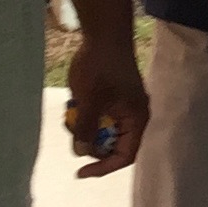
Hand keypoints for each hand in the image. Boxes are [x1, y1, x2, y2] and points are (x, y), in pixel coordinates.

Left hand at [63, 32, 148, 176]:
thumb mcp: (89, 101)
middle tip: (72, 133)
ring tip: (71, 113)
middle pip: (114, 145)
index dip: (104, 167)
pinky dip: (86, 115)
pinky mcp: (113, 97)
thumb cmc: (100, 67)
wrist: (104, 34)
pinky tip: (74, 101)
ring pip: (104, 131)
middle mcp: (133, 116)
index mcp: (137, 119)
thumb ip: (86, 129)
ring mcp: (123, 106)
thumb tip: (81, 153)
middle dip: (91, 143)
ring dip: (86, 128)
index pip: (125, 155)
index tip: (81, 172)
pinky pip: (100, 117)